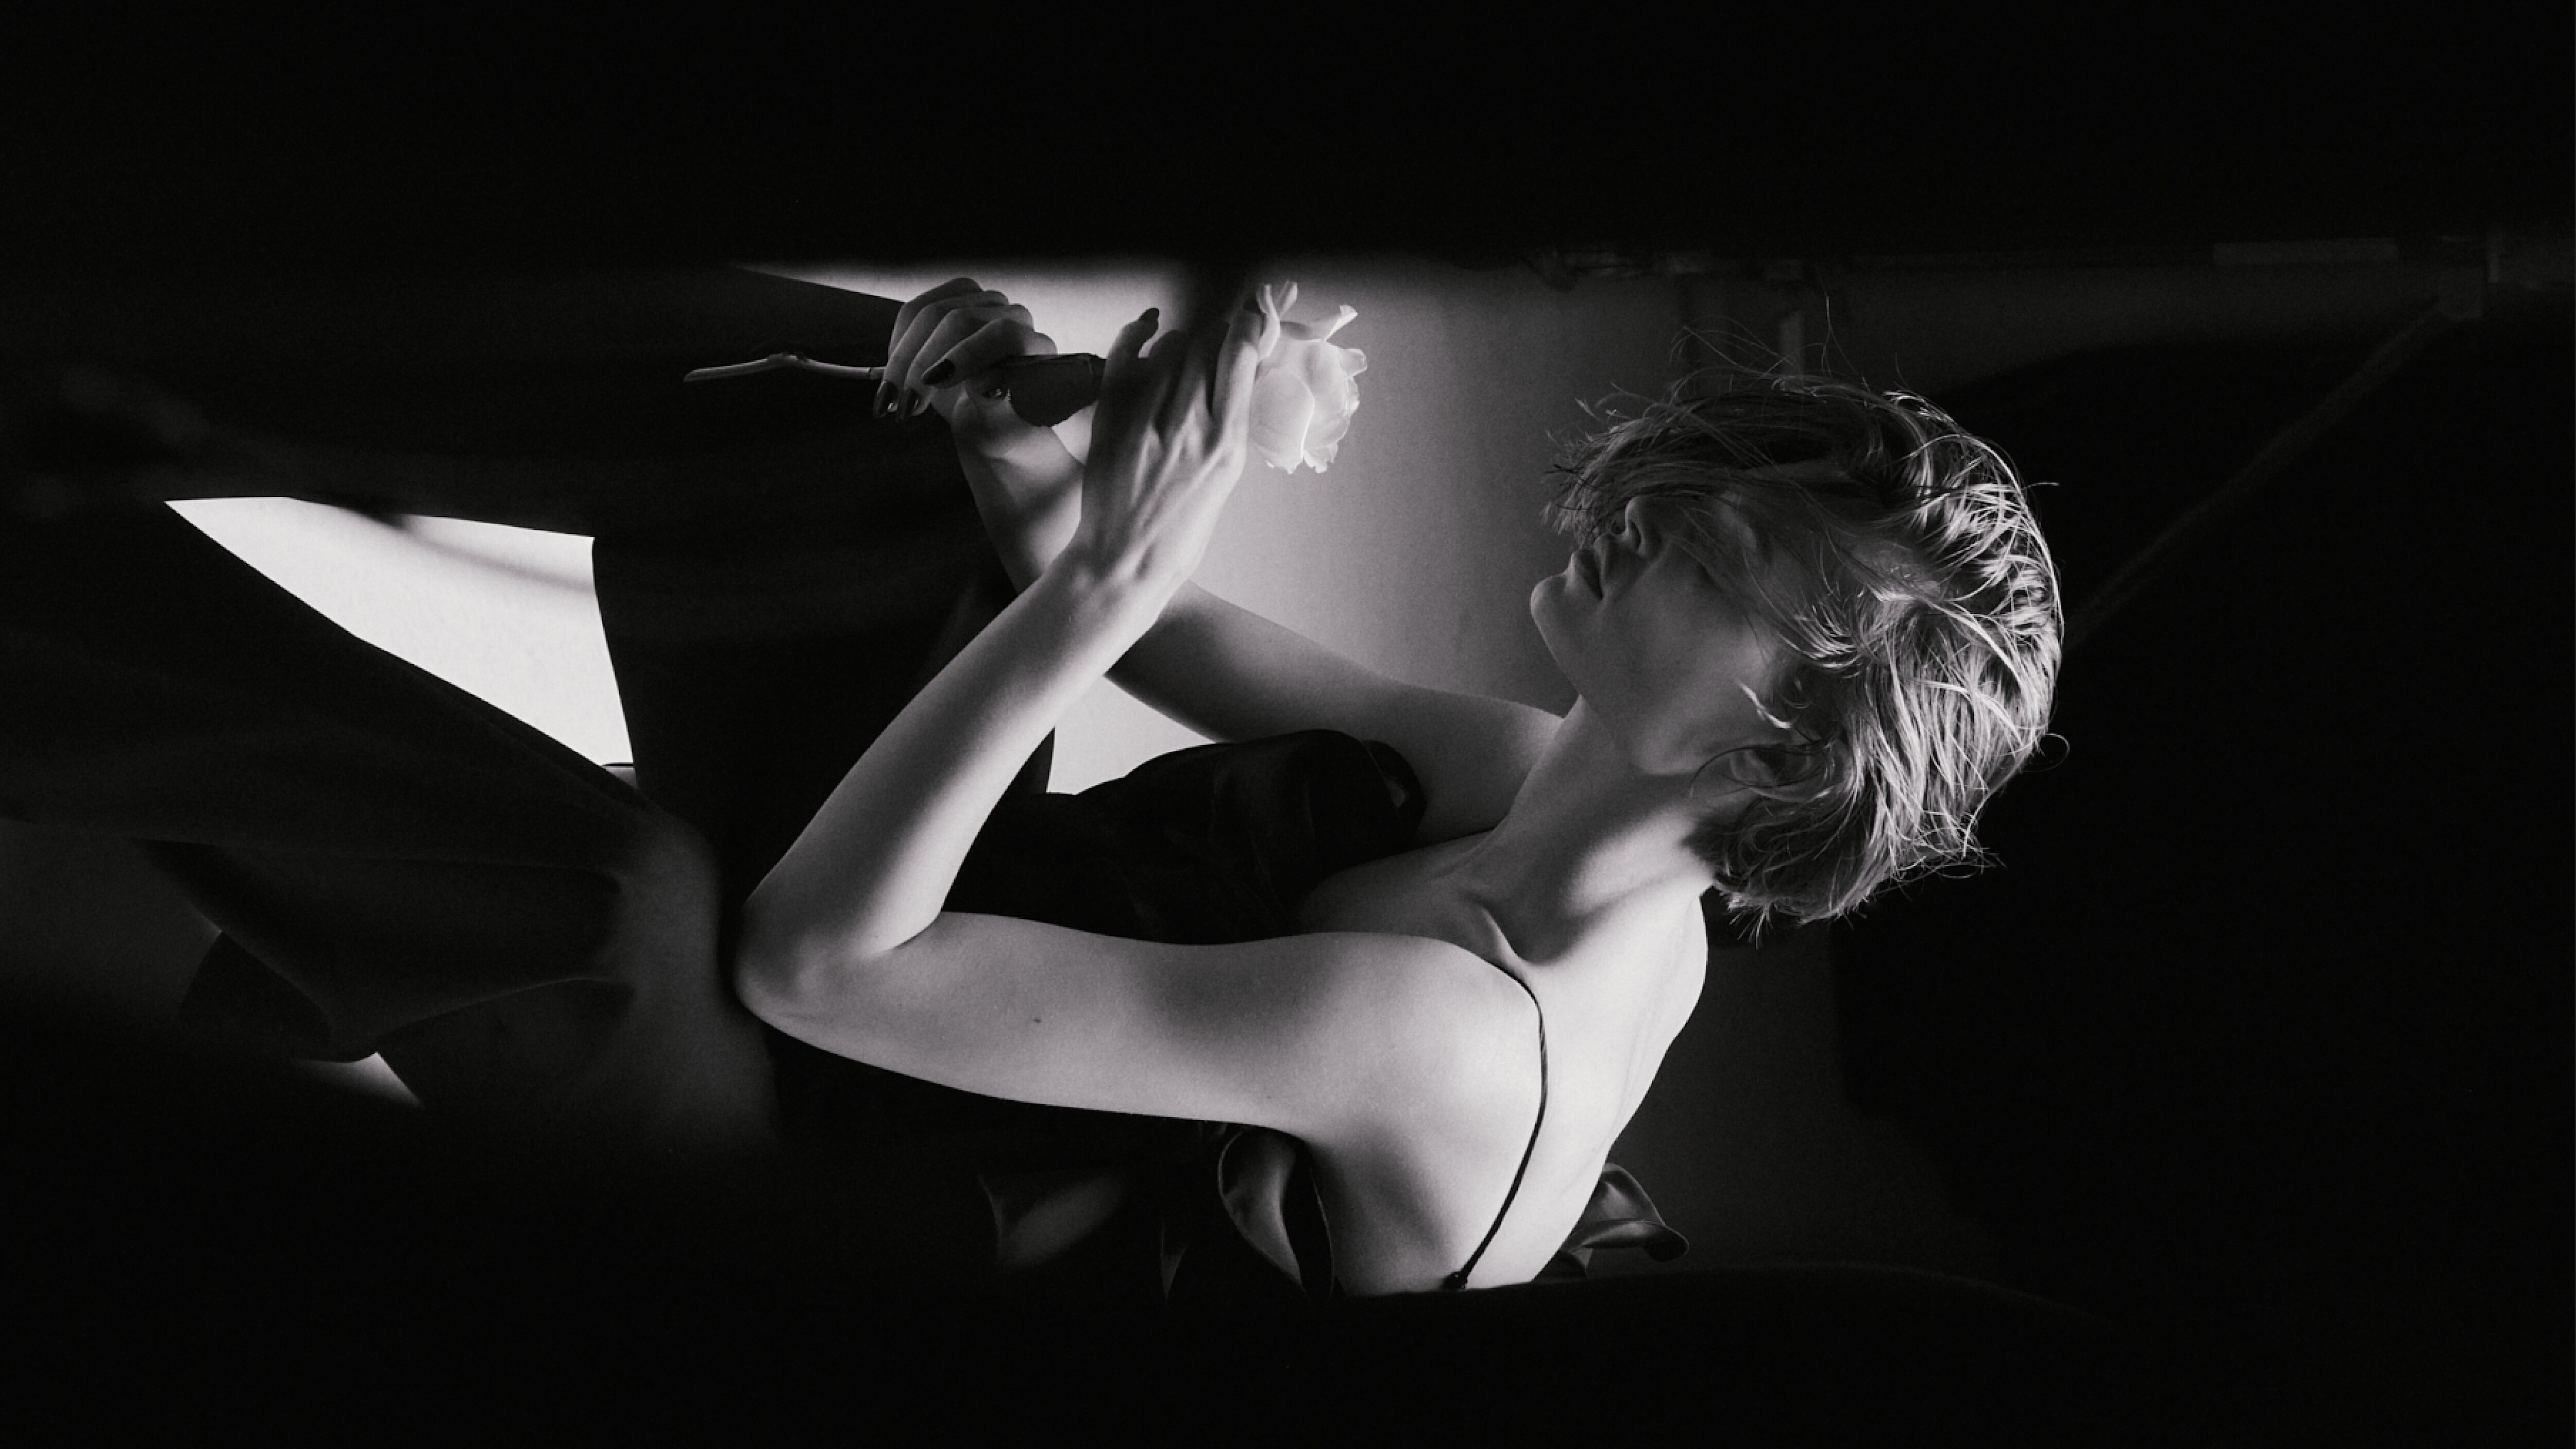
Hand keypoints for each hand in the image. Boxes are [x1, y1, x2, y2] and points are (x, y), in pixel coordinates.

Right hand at [879, 279, 1064, 459]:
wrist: (990, 421)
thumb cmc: (1001, 430)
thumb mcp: (1001, 433)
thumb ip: (998, 409)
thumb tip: (986, 384)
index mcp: (1037, 348)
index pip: (1003, 335)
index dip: (966, 354)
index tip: (932, 382)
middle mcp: (1014, 317)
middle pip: (958, 319)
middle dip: (922, 361)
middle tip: (904, 405)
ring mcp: (983, 304)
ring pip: (929, 312)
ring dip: (902, 356)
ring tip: (892, 399)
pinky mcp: (954, 299)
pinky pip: (913, 312)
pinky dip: (898, 345)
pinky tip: (895, 376)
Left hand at [1063, 297, 1275, 596]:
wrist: (1122, 563)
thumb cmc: (1178, 535)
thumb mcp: (1224, 483)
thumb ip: (1228, 432)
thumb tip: (1233, 385)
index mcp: (1226, 444)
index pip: (1239, 358)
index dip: (1246, 328)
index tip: (1248, 320)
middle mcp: (1188, 425)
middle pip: (1206, 346)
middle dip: (1216, 334)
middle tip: (1217, 335)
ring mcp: (1146, 419)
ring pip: (1171, 349)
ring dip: (1182, 342)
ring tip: (1185, 350)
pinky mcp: (1111, 420)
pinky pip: (1125, 359)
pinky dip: (1136, 335)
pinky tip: (1147, 327)